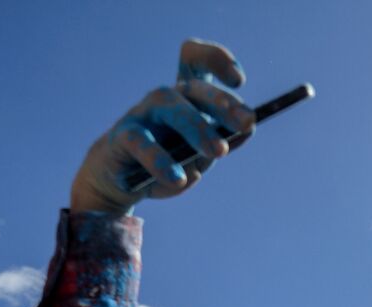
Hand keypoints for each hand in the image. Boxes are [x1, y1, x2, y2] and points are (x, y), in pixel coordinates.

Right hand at [71, 39, 255, 213]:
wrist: (122, 181)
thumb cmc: (168, 161)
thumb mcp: (200, 154)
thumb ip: (223, 141)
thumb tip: (248, 129)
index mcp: (187, 98)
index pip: (197, 61)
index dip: (217, 60)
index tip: (239, 81)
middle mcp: (165, 99)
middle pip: (194, 88)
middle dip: (223, 103)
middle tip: (247, 123)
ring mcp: (142, 113)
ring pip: (172, 108)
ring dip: (198, 128)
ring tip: (218, 152)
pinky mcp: (123, 136)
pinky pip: (143, 144)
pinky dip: (162, 162)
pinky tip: (178, 179)